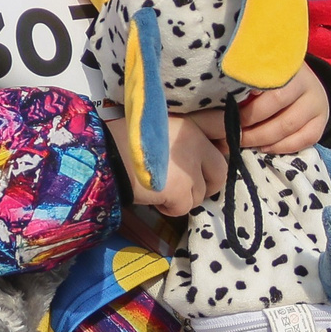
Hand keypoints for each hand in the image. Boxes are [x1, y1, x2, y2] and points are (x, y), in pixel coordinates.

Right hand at [108, 107, 227, 218]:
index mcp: (189, 122)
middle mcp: (194, 141)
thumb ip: (183, 136)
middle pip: (221, 170)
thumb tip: (204, 156)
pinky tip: (154, 199)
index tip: (215, 156)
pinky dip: (171, 209)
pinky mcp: (181, 189)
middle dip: (208, 184)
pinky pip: (185, 207)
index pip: (224, 127)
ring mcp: (189, 166)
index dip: (226, 144)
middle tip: (187, 187)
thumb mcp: (158, 128)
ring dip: (185, 197)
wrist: (104, 158)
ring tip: (162, 190)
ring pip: (202, 193)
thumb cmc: (124, 141)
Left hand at [228, 66, 330, 155]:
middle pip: (275, 102)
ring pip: (287, 125)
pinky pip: (303, 140)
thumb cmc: (268, 81)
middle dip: (248, 123)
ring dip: (261, 138)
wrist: (303, 85)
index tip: (224, 111)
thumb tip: (212, 109)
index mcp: (283, 63)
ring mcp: (316, 101)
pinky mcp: (322, 120)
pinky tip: (264, 147)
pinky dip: (281, 147)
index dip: (242, 96)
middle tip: (229, 134)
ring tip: (242, 142)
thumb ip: (240, 87)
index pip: (262, 78)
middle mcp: (304, 80)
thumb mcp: (256, 75)